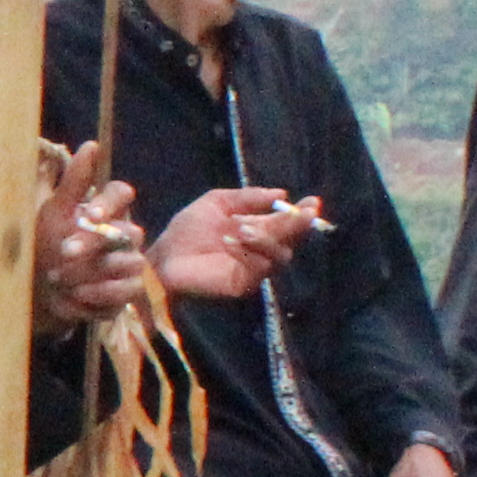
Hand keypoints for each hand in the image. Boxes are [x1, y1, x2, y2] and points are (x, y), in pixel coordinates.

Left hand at [31, 143, 149, 329]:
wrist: (37, 290)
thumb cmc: (46, 244)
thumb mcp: (53, 212)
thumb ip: (74, 181)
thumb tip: (91, 144)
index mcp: (106, 211)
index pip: (121, 194)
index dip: (109, 203)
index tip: (89, 213)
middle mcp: (124, 235)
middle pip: (129, 232)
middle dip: (95, 242)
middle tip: (65, 251)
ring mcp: (129, 264)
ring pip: (130, 263)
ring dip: (92, 271)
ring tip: (60, 278)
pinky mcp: (127, 292)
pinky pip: (125, 292)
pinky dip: (98, 294)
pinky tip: (74, 295)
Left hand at [150, 185, 321, 304]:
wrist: (164, 258)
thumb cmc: (186, 232)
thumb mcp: (216, 203)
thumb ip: (247, 197)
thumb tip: (281, 194)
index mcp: (257, 228)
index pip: (288, 222)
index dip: (303, 213)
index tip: (313, 202)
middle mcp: (260, 248)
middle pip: (291, 238)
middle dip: (296, 224)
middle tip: (302, 214)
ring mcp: (255, 267)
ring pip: (281, 254)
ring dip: (266, 238)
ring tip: (241, 229)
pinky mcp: (245, 282)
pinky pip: (260, 267)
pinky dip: (247, 252)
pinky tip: (229, 243)